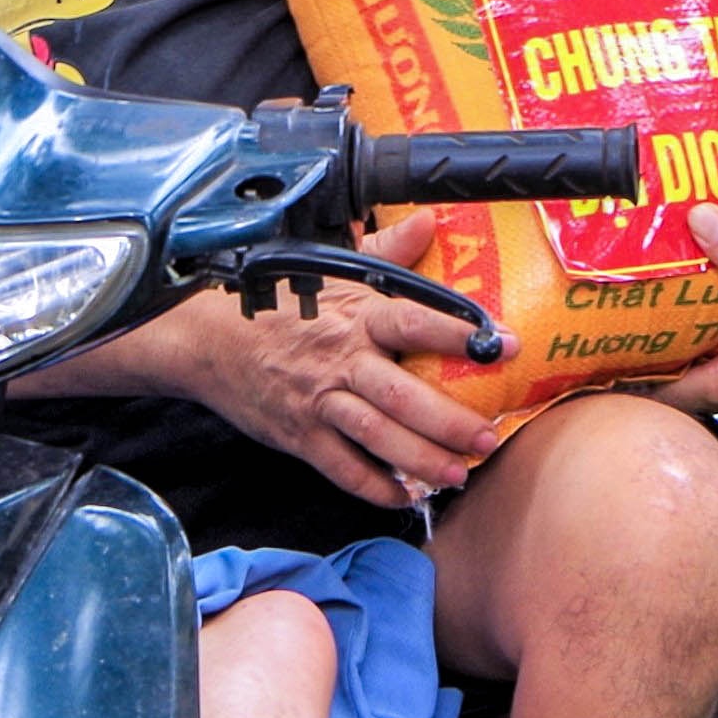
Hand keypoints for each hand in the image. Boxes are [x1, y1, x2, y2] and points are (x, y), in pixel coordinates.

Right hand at [175, 209, 504, 505]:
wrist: (210, 339)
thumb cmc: (282, 303)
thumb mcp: (334, 270)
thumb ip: (388, 251)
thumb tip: (429, 222)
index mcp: (356, 314)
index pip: (414, 321)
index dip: (460, 335)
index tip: (506, 345)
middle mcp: (342, 359)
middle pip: (403, 396)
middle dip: (450, 422)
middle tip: (488, 438)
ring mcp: (320, 402)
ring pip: (378, 438)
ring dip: (422, 460)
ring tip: (458, 473)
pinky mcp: (301, 436)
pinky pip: (343, 469)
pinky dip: (375, 486)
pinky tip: (405, 495)